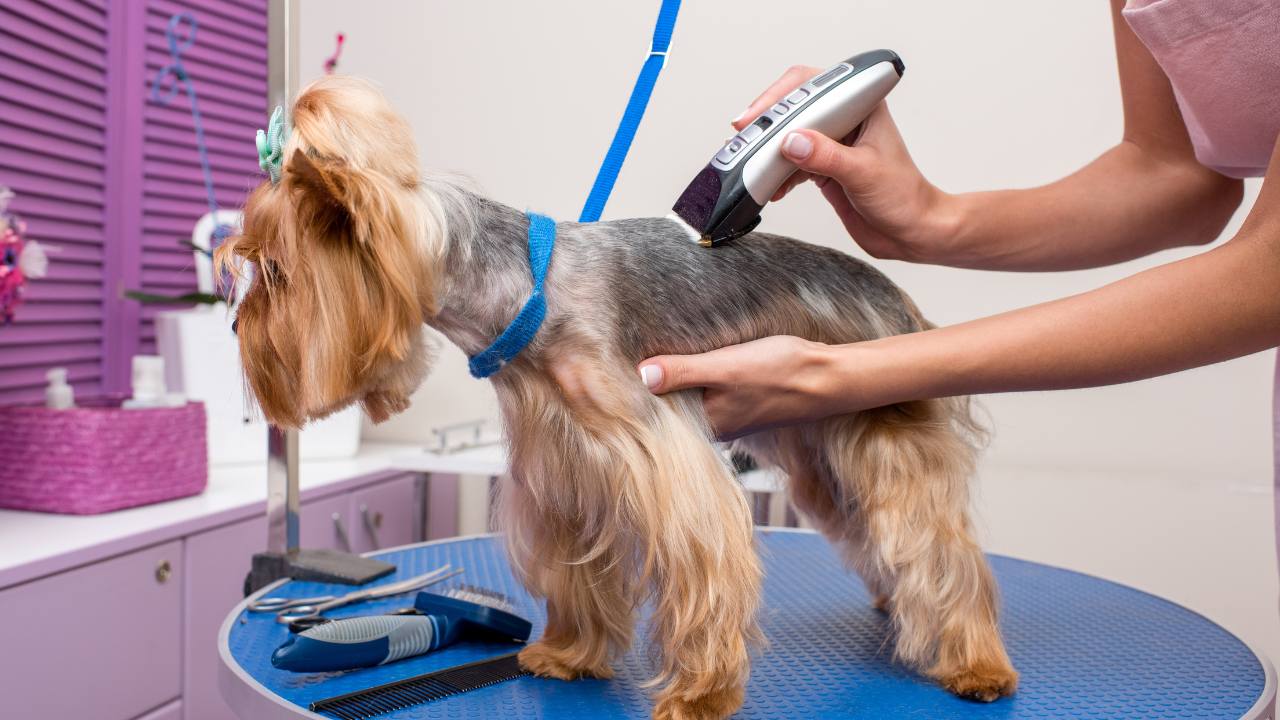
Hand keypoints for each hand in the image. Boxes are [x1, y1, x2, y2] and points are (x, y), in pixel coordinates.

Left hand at [638, 336, 848, 439]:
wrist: (830, 378)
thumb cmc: (781, 372)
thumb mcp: (726, 368)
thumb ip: (683, 372)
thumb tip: (641, 376)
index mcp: (707, 423)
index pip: (659, 412)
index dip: (638, 393)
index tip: (615, 374)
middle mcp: (717, 425)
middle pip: (673, 408)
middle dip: (652, 388)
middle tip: (622, 361)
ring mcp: (731, 415)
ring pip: (692, 400)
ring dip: (675, 382)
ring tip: (648, 356)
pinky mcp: (744, 402)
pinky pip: (710, 393)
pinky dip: (697, 380)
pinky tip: (690, 361)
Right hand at [732, 65, 957, 262]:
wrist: (911, 233)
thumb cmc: (904, 197)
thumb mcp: (864, 173)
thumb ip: (827, 156)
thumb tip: (792, 141)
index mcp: (861, 107)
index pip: (814, 86)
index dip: (782, 97)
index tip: (758, 116)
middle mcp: (844, 120)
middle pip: (794, 108)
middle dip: (766, 123)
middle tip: (743, 136)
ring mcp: (831, 144)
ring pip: (788, 136)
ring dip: (767, 150)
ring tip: (749, 163)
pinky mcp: (822, 167)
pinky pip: (789, 163)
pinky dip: (775, 174)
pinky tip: (768, 187)